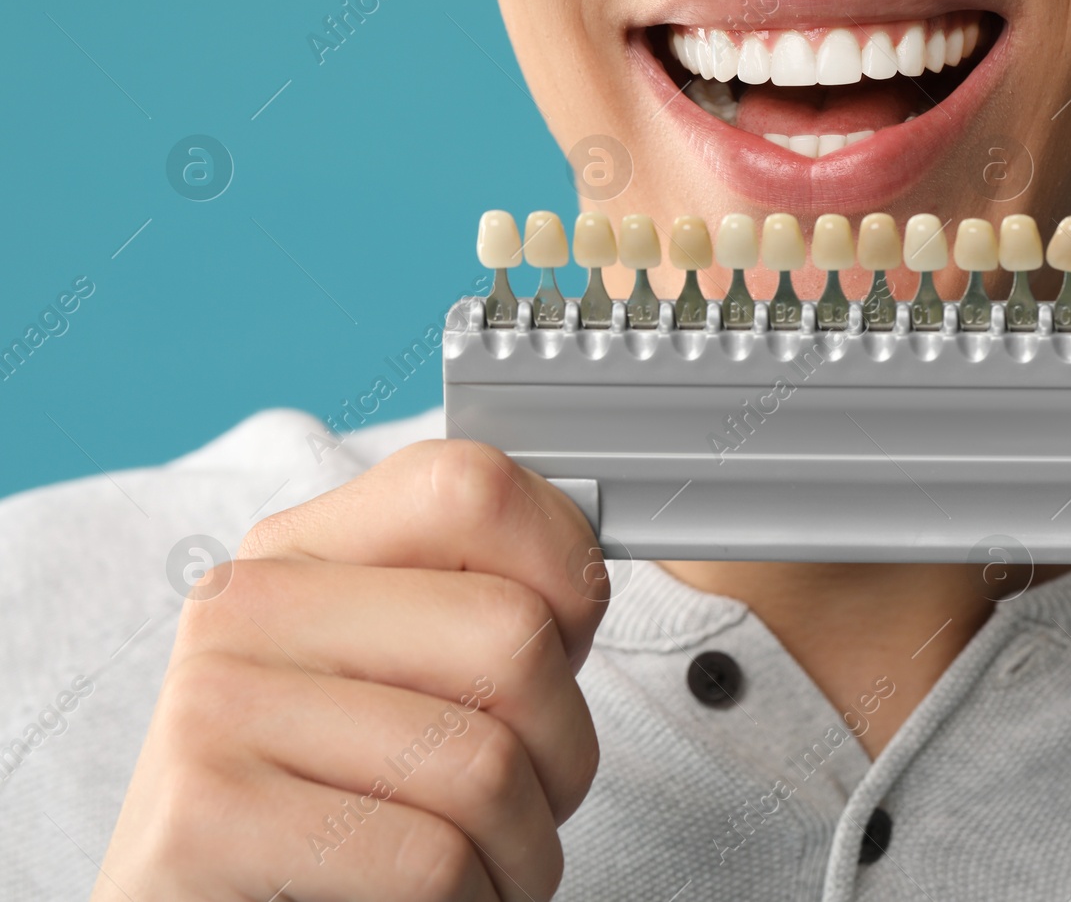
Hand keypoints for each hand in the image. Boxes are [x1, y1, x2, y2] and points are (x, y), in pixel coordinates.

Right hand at [95, 441, 607, 901]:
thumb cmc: (338, 806)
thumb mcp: (400, 680)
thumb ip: (475, 609)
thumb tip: (585, 571)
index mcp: (303, 548)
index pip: (471, 486)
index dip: (564, 567)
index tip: (567, 642)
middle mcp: (247, 606)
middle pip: (511, 633)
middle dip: (564, 747)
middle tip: (532, 797)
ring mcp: (215, 706)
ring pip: (486, 764)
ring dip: (525, 848)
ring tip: (485, 865)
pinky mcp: (204, 820)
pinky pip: (431, 860)